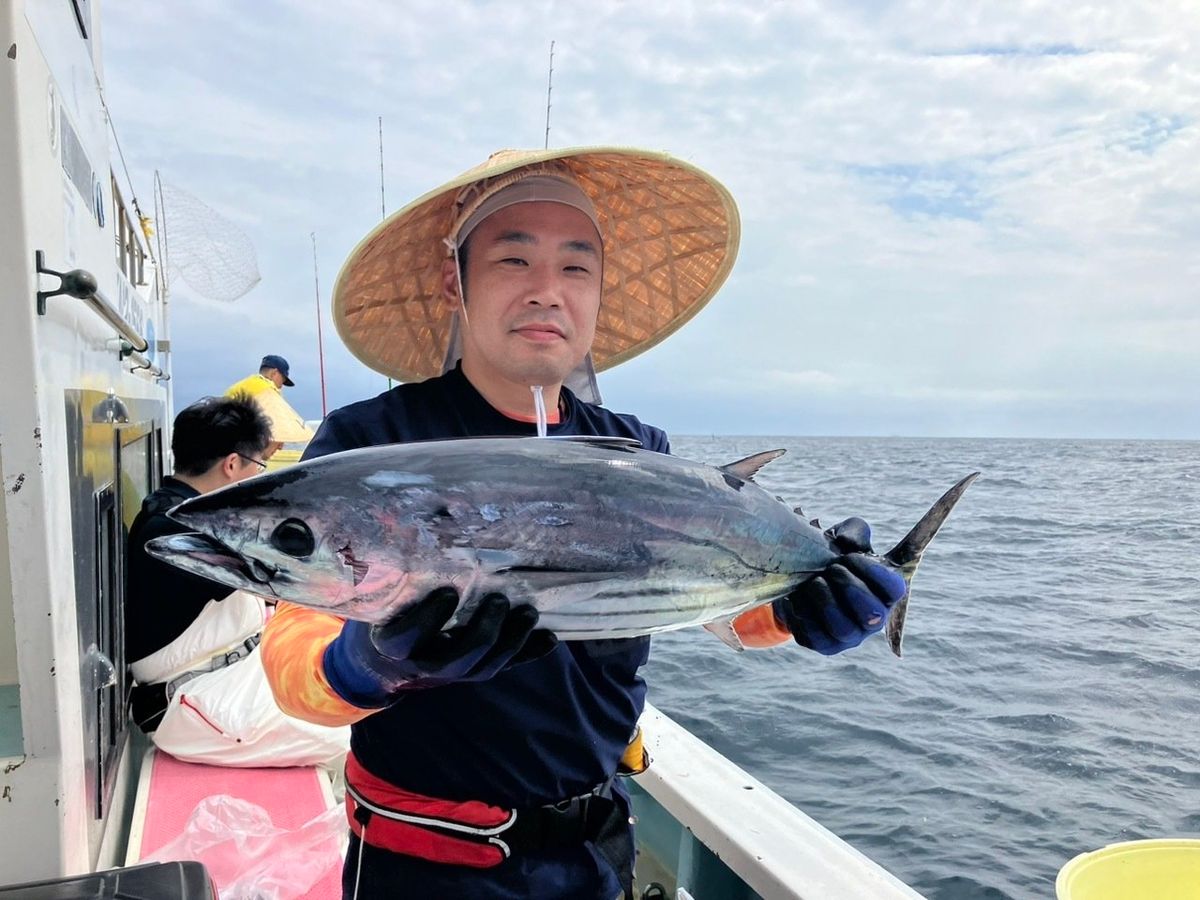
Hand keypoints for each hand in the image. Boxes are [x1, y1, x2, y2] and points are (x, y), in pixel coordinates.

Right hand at [322, 588, 557, 706]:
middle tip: (499, 600)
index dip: (428, 620)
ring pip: (483, 668)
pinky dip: (528, 653)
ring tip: (529, 613)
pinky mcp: (472, 673)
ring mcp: (449, 674)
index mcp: (392, 644)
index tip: (448, 591)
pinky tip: (549, 638)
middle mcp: (421, 664)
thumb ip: (404, 573)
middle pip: (455, 659)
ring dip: (510, 641)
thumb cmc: (389, 614)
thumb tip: (433, 519)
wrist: (384, 664)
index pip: (406, 638)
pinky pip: (504, 669)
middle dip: (482, 631)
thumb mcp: (386, 599)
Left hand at [773, 518, 907, 655]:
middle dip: (849, 587)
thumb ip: (853, 532)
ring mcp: (849, 636)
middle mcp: (872, 620)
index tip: (850, 556)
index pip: (895, 589)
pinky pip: (814, 635)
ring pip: (843, 628)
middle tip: (832, 569)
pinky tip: (798, 594)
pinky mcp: (822, 644)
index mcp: (884, 593)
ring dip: (825, 600)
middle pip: (872, 615)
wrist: (800, 579)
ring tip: (814, 581)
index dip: (875, 573)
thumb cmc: (831, 557)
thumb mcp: (844, 537)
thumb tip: (847, 543)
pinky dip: (804, 611)